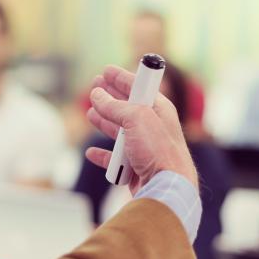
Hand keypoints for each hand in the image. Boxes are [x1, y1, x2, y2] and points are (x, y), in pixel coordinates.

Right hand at [85, 65, 198, 195]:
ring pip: (119, 132)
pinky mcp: (135, 168)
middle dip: (109, 96)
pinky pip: (115, 159)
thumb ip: (115, 105)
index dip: (121, 78)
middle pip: (127, 107)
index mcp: (158, 109)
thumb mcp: (136, 118)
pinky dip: (103, 155)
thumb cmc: (158, 150)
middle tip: (94, 85)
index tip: (106, 70)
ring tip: (90, 113)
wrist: (167, 187)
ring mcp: (144, 148)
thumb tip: (98, 94)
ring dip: (104, 122)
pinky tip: (92, 152)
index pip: (138, 87)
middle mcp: (152, 127)